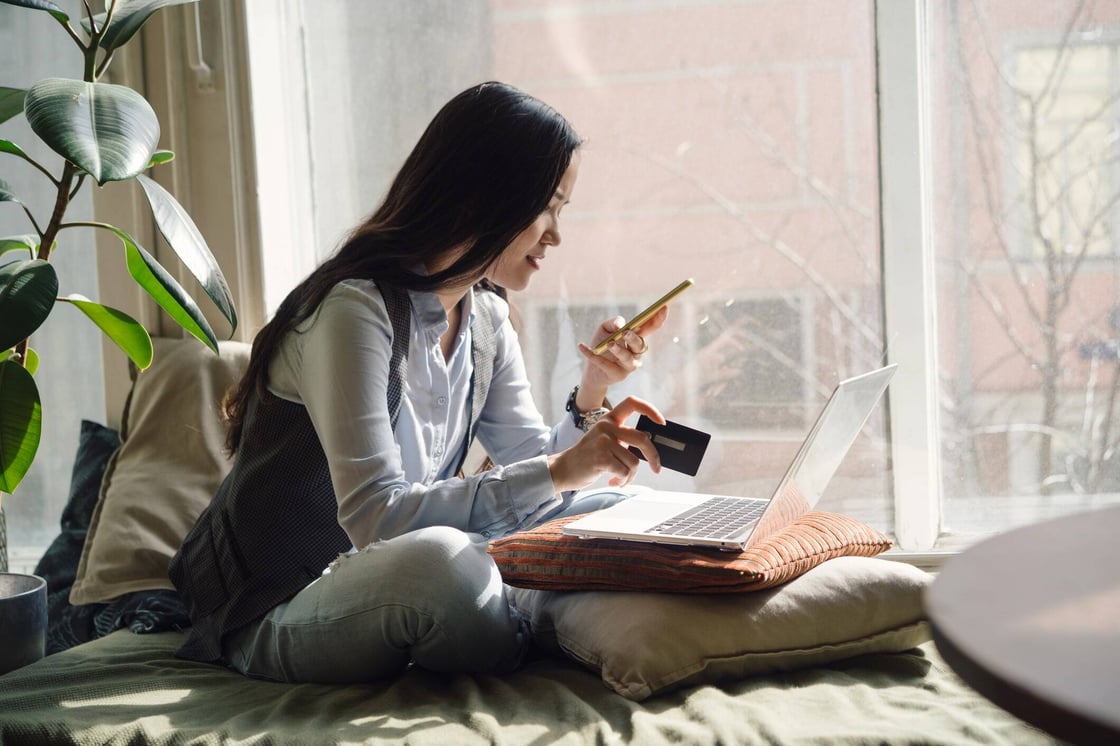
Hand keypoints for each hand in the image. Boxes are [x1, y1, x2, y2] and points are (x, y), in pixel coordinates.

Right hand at [547, 396, 664, 491]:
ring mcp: (603, 441)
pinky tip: (614, 481)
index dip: (650, 410)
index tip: (661, 422)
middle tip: (656, 468)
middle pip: (642, 439)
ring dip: (630, 475)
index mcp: (608, 419)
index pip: (632, 403)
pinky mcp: (601, 457)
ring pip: (634, 462)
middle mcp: (606, 426)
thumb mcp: (605, 440)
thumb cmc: (588, 457)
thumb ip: (623, 439)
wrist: (563, 469)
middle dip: (653, 457)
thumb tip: (650, 449)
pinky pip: (625, 472)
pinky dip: (623, 480)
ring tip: (620, 478)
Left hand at [575, 305, 668, 398]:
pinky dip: (593, 355)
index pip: (650, 328)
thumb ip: (612, 324)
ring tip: (609, 345)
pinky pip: (606, 365)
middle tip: (625, 333)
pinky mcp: (617, 375)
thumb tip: (620, 324)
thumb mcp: (604, 330)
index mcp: (635, 338)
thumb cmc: (601, 345)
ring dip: (619, 351)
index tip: (664, 307)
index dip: (657, 318)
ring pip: (628, 358)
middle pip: (640, 345)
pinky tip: (582, 346)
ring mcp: (628, 366)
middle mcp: (636, 353)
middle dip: (634, 338)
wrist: (591, 370)